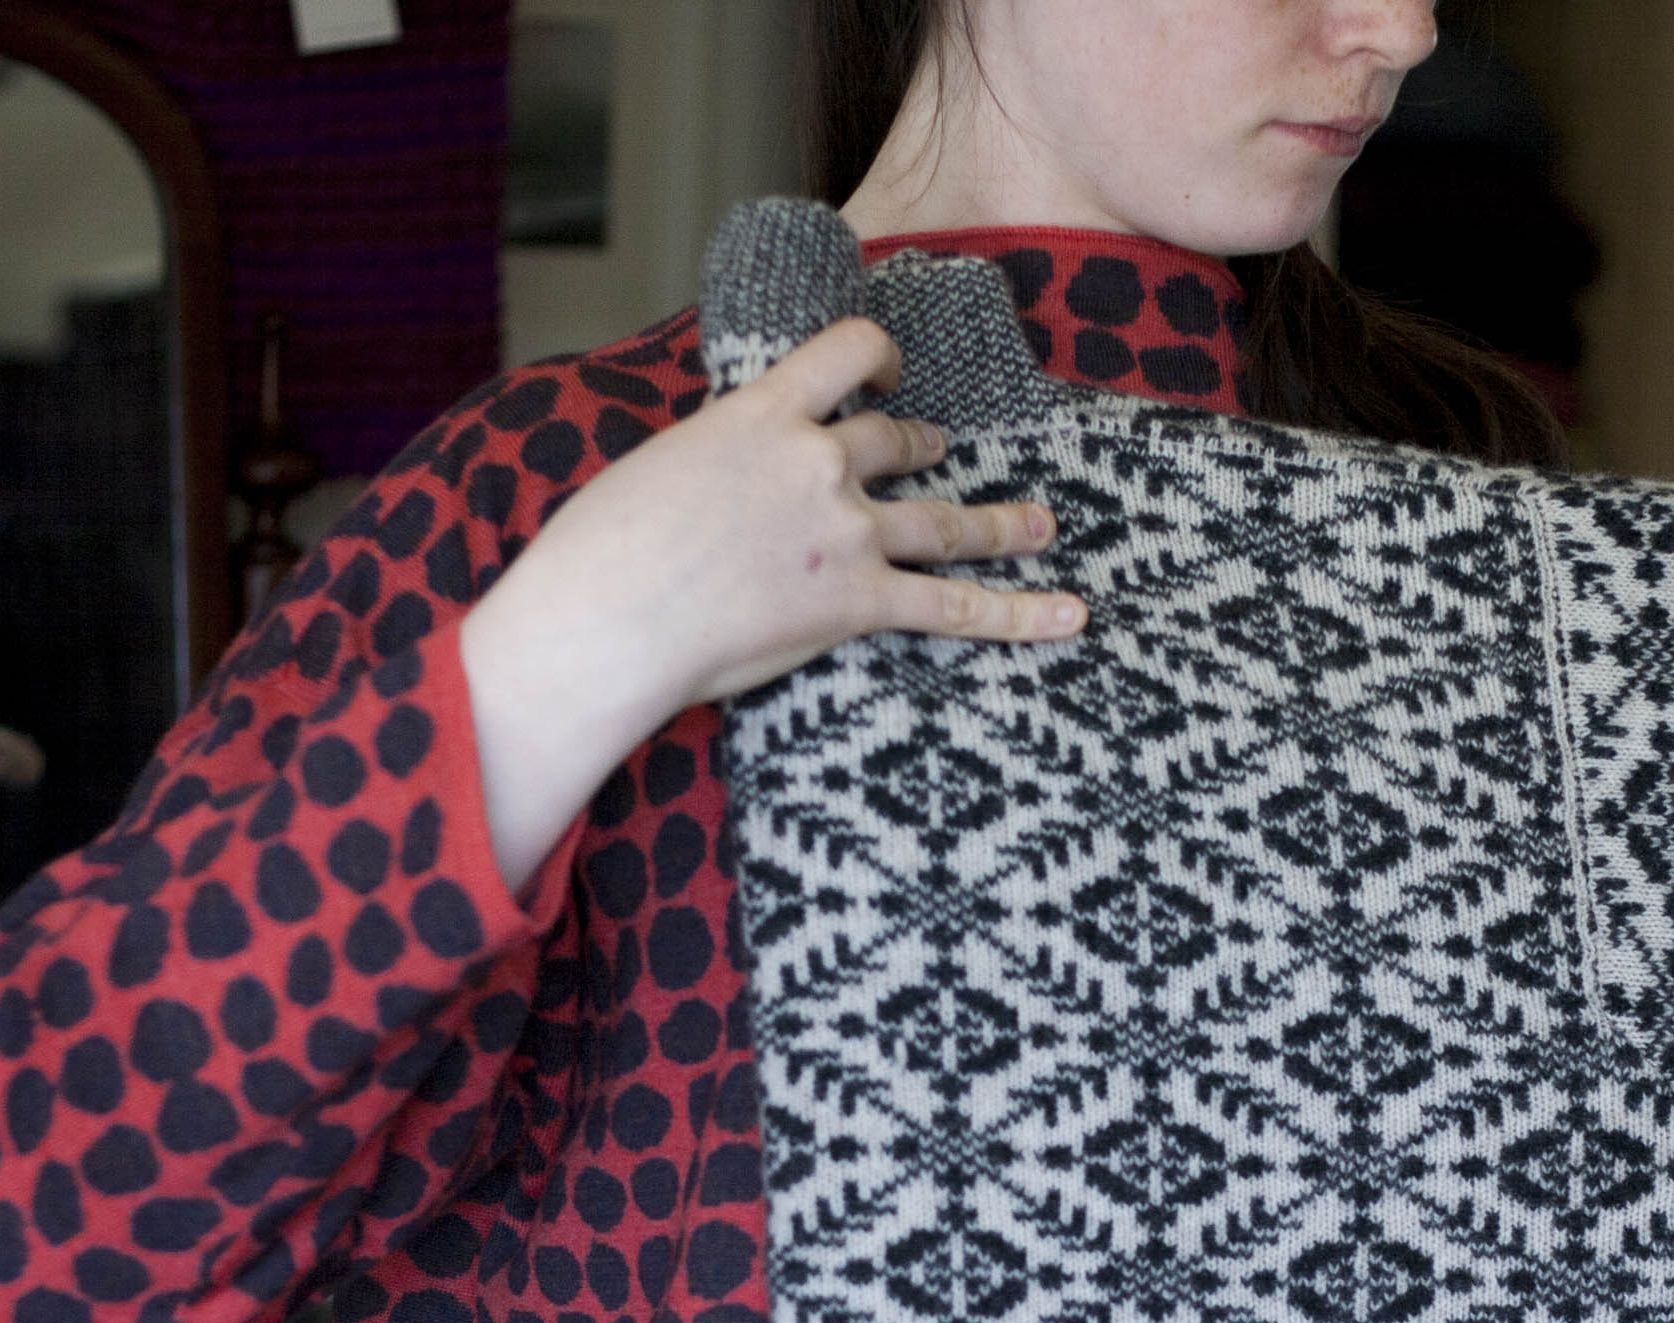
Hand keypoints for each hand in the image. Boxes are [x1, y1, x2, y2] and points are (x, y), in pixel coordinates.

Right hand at [461, 316, 1085, 888]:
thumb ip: (716, 458)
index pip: (846, 353)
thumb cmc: (602, 552)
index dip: (880, 354)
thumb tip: (724, 474)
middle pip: (895, 440)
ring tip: (1037, 522)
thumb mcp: (658, 468)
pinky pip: (955, 607)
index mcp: (760, 414)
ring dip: (999, 521)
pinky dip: (1020, 613)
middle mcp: (816, 462)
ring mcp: (844, 531)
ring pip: (945, 520)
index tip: (890, 367)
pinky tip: (1071, 614)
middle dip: (920, 446)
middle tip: (937, 451)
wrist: (606, 618)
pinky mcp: (856, 602)